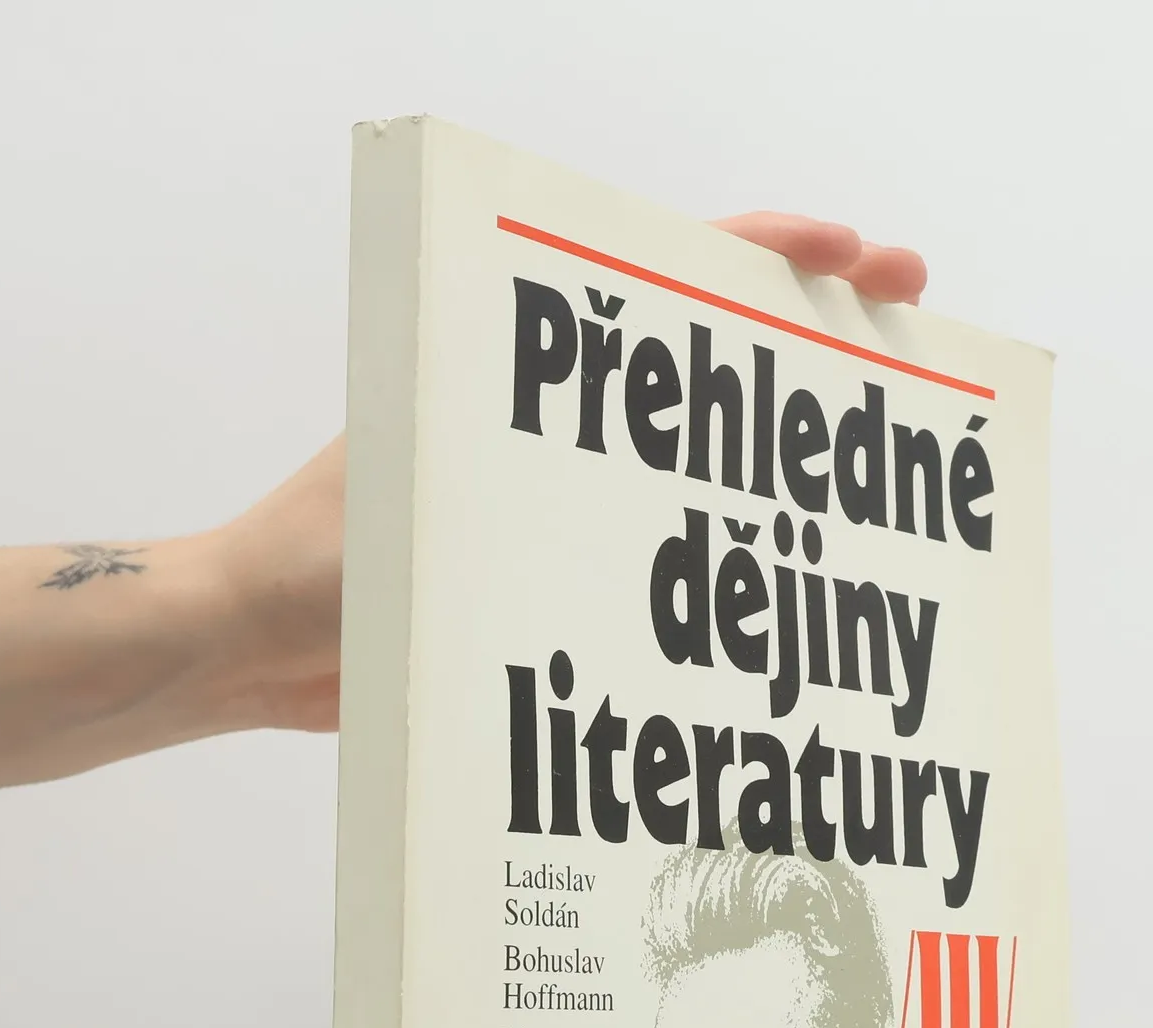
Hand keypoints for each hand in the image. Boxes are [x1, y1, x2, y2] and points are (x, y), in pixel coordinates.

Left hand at [213, 214, 928, 734]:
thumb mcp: (414, 489)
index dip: (773, 255)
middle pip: (706, 363)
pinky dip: (720, 569)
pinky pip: (657, 559)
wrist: (243, 648)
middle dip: (810, 341)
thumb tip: (631, 466)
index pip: (664, 275)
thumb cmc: (306, 567)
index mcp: (515, 362)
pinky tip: (776, 602)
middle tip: (910, 345)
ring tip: (870, 478)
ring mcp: (551, 495)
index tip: (862, 260)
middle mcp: (547, 420)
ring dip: (778, 466)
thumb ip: (500, 468)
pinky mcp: (543, 569)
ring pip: (694, 461)